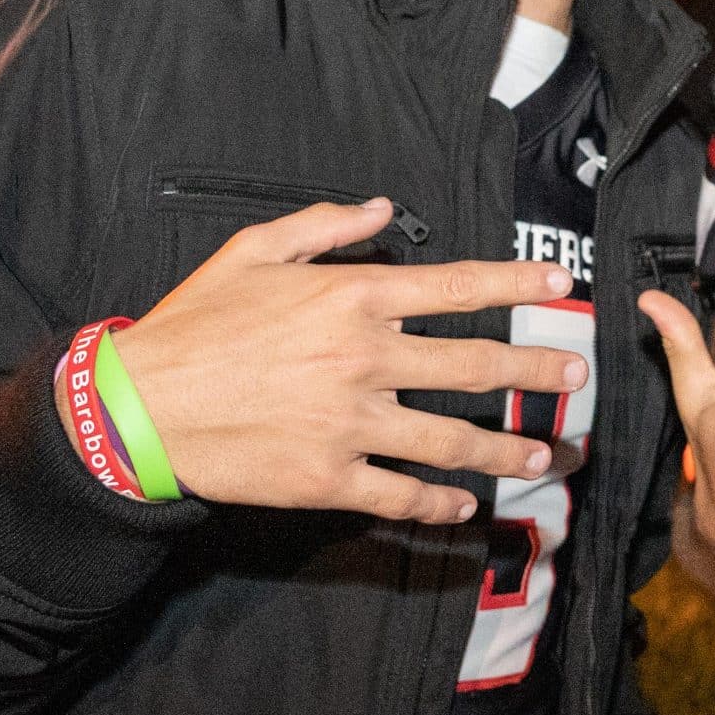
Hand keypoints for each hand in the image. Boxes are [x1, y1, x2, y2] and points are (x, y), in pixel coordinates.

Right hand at [96, 199, 585, 522]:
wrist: (138, 407)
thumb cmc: (194, 324)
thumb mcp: (252, 251)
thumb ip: (325, 227)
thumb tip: (382, 209)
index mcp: (353, 297)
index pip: (458, 287)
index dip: (518, 284)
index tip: (561, 285)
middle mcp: (365, 358)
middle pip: (477, 366)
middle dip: (537, 371)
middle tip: (577, 376)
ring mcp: (353, 424)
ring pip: (455, 439)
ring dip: (510, 448)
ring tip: (548, 453)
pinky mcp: (330, 479)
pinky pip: (404, 496)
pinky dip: (442, 504)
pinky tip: (466, 505)